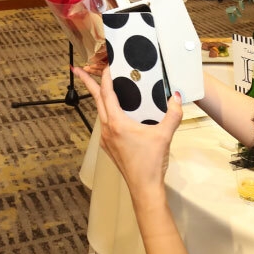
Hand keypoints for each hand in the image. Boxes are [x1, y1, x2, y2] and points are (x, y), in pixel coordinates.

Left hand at [73, 65, 182, 197]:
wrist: (144, 188)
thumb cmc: (151, 162)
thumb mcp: (164, 135)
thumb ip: (172, 114)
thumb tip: (176, 97)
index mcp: (117, 123)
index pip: (107, 94)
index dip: (105, 78)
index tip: (105, 65)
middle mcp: (107, 129)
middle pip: (96, 100)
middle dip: (87, 84)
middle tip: (78, 69)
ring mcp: (106, 139)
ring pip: (100, 112)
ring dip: (99, 99)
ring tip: (100, 87)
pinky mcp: (109, 147)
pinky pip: (105, 124)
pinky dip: (107, 112)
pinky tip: (116, 112)